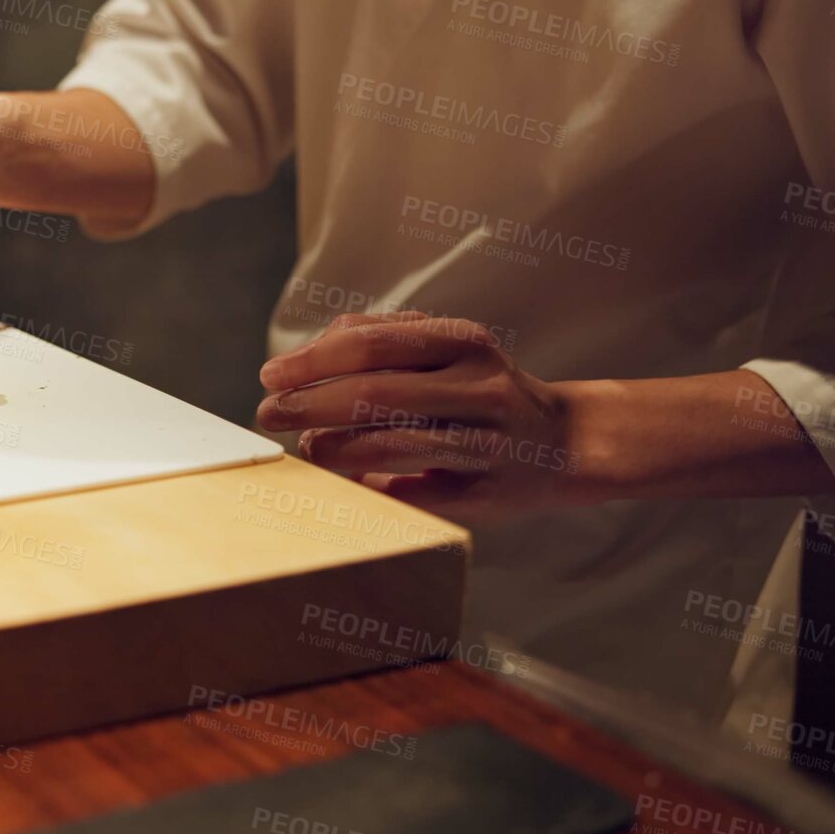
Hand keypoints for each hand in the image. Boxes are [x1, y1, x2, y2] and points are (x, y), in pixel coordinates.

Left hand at [256, 312, 590, 522]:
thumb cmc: (482, 390)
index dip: (311, 361)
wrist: (565, 442)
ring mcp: (487, 442)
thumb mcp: (447, 348)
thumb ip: (379, 340)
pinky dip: (366, 486)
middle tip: (270, 414)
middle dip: (309, 405)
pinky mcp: (484, 493)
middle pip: (374, 393)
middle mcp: (480, 386)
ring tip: (307, 448)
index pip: (370, 344)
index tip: (269, 376)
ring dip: (332, 449)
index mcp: (464, 341)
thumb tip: (303, 359)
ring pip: (389, 445)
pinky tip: (344, 481)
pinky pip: (409, 491)